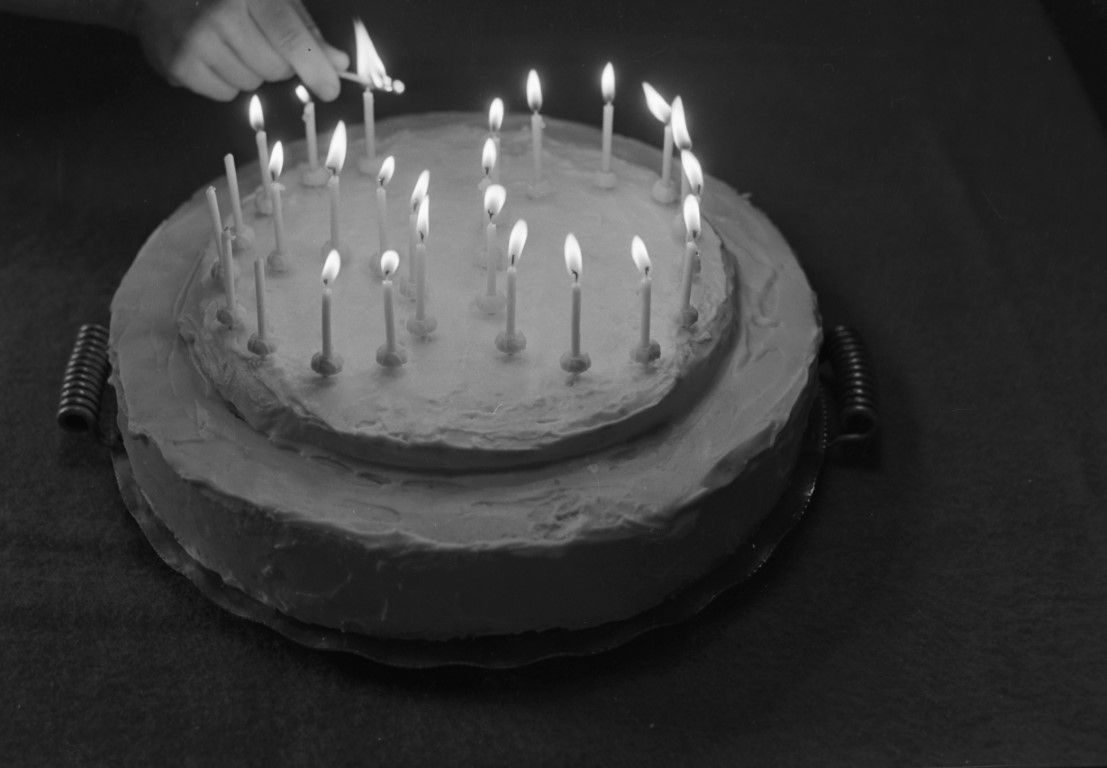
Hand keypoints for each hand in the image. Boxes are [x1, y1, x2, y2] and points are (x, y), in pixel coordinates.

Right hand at [132, 0, 349, 101]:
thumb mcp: (269, 0)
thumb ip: (305, 31)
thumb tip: (338, 63)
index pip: (291, 38)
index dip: (315, 68)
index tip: (331, 90)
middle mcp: (222, 13)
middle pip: (275, 69)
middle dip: (275, 65)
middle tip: (254, 42)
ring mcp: (197, 39)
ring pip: (251, 85)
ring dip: (248, 73)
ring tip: (227, 46)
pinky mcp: (180, 64)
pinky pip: (225, 94)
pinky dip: (224, 82)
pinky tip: (210, 57)